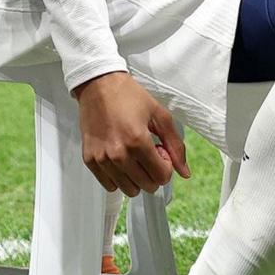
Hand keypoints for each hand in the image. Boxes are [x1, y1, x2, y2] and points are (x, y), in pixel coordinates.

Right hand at [74, 72, 189, 195]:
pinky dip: (119, 178)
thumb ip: (176, 145)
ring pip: (128, 189)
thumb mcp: (160, 115)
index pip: (161, 177)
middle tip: (148, 153)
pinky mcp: (89, 159)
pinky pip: (109, 185)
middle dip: (153, 173)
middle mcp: (118, 153)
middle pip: (146, 186)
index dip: (166, 166)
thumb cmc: (129, 96)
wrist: (99, 85)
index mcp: (138, 141)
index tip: (160, 151)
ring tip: (133, 156)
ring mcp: (102, 158)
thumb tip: (184, 172)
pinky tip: (121, 160)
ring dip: (136, 177)